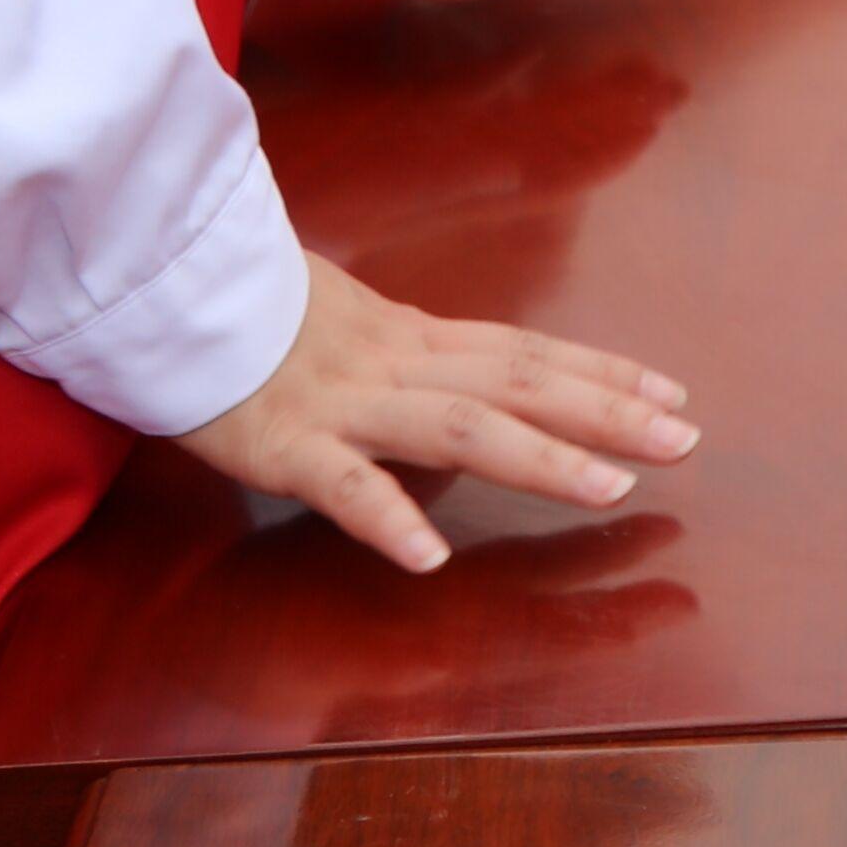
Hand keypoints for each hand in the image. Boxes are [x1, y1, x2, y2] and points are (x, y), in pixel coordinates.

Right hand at [163, 250, 696, 574]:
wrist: (159, 288)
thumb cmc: (249, 313)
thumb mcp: (348, 323)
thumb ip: (411, 356)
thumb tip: (474, 378)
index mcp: (414, 338)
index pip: (528, 352)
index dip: (604, 371)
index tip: (675, 395)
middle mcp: (397, 364)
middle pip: (521, 386)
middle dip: (608, 413)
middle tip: (687, 442)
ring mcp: (345, 404)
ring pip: (459, 429)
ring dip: (540, 458)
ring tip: (610, 490)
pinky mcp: (283, 444)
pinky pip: (342, 484)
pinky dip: (388, 517)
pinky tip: (429, 558)